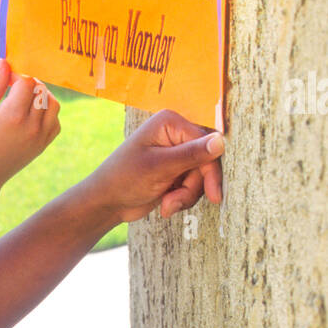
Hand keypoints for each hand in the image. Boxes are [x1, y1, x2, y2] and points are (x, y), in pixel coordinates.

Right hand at [0, 57, 60, 190]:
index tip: (4, 79)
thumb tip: (5, 64)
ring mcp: (40, 137)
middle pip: (40, 90)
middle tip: (10, 88)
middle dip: (27, 83)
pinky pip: (55, 120)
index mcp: (13, 116)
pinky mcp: (43, 145)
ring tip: (22, 99)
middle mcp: (32, 126)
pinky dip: (47, 112)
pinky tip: (29, 114)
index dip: (16, 75)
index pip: (27, 82)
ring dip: (40, 95)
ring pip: (53, 103)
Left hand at [88, 110, 224, 223]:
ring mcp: (176, 153)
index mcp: (170, 123)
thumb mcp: (160, 167)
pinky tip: (166, 203)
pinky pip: (193, 185)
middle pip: (206, 162)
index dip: (210, 171)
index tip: (213, 194)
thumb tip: (221, 140)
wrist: (107, 202)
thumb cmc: (124, 179)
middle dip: (192, 187)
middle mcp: (175, 134)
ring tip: (167, 204)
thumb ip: (192, 155)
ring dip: (186, 195)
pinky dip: (182, 198)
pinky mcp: (175, 170)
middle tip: (175, 202)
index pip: (206, 144)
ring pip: (201, 177)